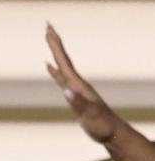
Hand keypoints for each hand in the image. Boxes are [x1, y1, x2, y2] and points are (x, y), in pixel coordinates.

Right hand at [45, 24, 121, 143]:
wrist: (113, 133)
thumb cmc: (102, 125)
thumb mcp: (90, 114)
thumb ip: (78, 102)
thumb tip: (66, 90)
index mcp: (78, 85)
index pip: (64, 61)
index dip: (55, 46)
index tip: (48, 30)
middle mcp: (76, 83)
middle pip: (63, 58)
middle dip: (55, 42)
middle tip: (47, 26)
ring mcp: (75, 88)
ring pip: (62, 65)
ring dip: (55, 52)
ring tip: (49, 39)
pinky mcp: (73, 95)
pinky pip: (60, 77)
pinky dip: (53, 70)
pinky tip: (49, 66)